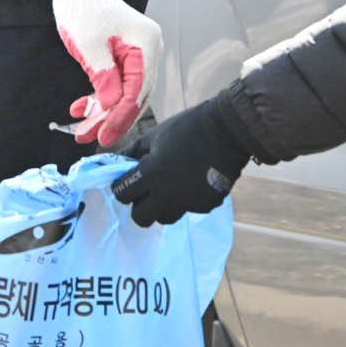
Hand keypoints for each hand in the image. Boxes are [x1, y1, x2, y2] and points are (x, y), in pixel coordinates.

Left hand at [52, 0, 161, 146]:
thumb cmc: (84, 8)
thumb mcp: (89, 46)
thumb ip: (103, 77)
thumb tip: (111, 106)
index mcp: (146, 44)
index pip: (138, 89)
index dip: (121, 115)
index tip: (105, 134)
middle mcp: (147, 51)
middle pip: (134, 95)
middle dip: (111, 118)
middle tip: (91, 137)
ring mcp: (136, 54)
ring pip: (123, 93)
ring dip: (102, 112)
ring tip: (82, 129)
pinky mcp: (124, 58)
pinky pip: (116, 84)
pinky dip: (99, 98)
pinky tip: (81, 108)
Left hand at [111, 97, 251, 226]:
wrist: (227, 131)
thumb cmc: (187, 128)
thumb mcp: (155, 136)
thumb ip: (133, 152)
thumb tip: (118, 162)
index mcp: (152, 174)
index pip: (122, 194)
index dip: (120, 187)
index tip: (126, 182)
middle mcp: (168, 194)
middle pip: (142, 218)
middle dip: (140, 206)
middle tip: (145, 193)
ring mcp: (188, 203)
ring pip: (165, 217)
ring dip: (162, 206)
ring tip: (169, 189)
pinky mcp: (206, 205)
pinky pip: (189, 210)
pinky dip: (186, 201)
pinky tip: (192, 184)